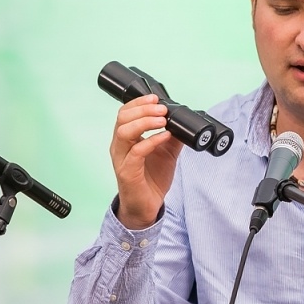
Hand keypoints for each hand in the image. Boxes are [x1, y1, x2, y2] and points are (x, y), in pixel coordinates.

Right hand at [111, 95, 182, 228]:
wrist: (148, 206)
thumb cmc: (151, 179)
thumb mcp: (167, 153)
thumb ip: (173, 137)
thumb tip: (183, 123)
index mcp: (126, 139)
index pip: (125, 113)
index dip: (139, 103)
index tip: (156, 98)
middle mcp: (119, 147)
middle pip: (122, 118)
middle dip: (143, 109)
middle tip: (162, 109)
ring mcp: (121, 159)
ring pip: (124, 132)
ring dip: (144, 122)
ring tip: (162, 120)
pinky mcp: (127, 172)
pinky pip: (136, 152)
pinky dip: (151, 141)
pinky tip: (164, 137)